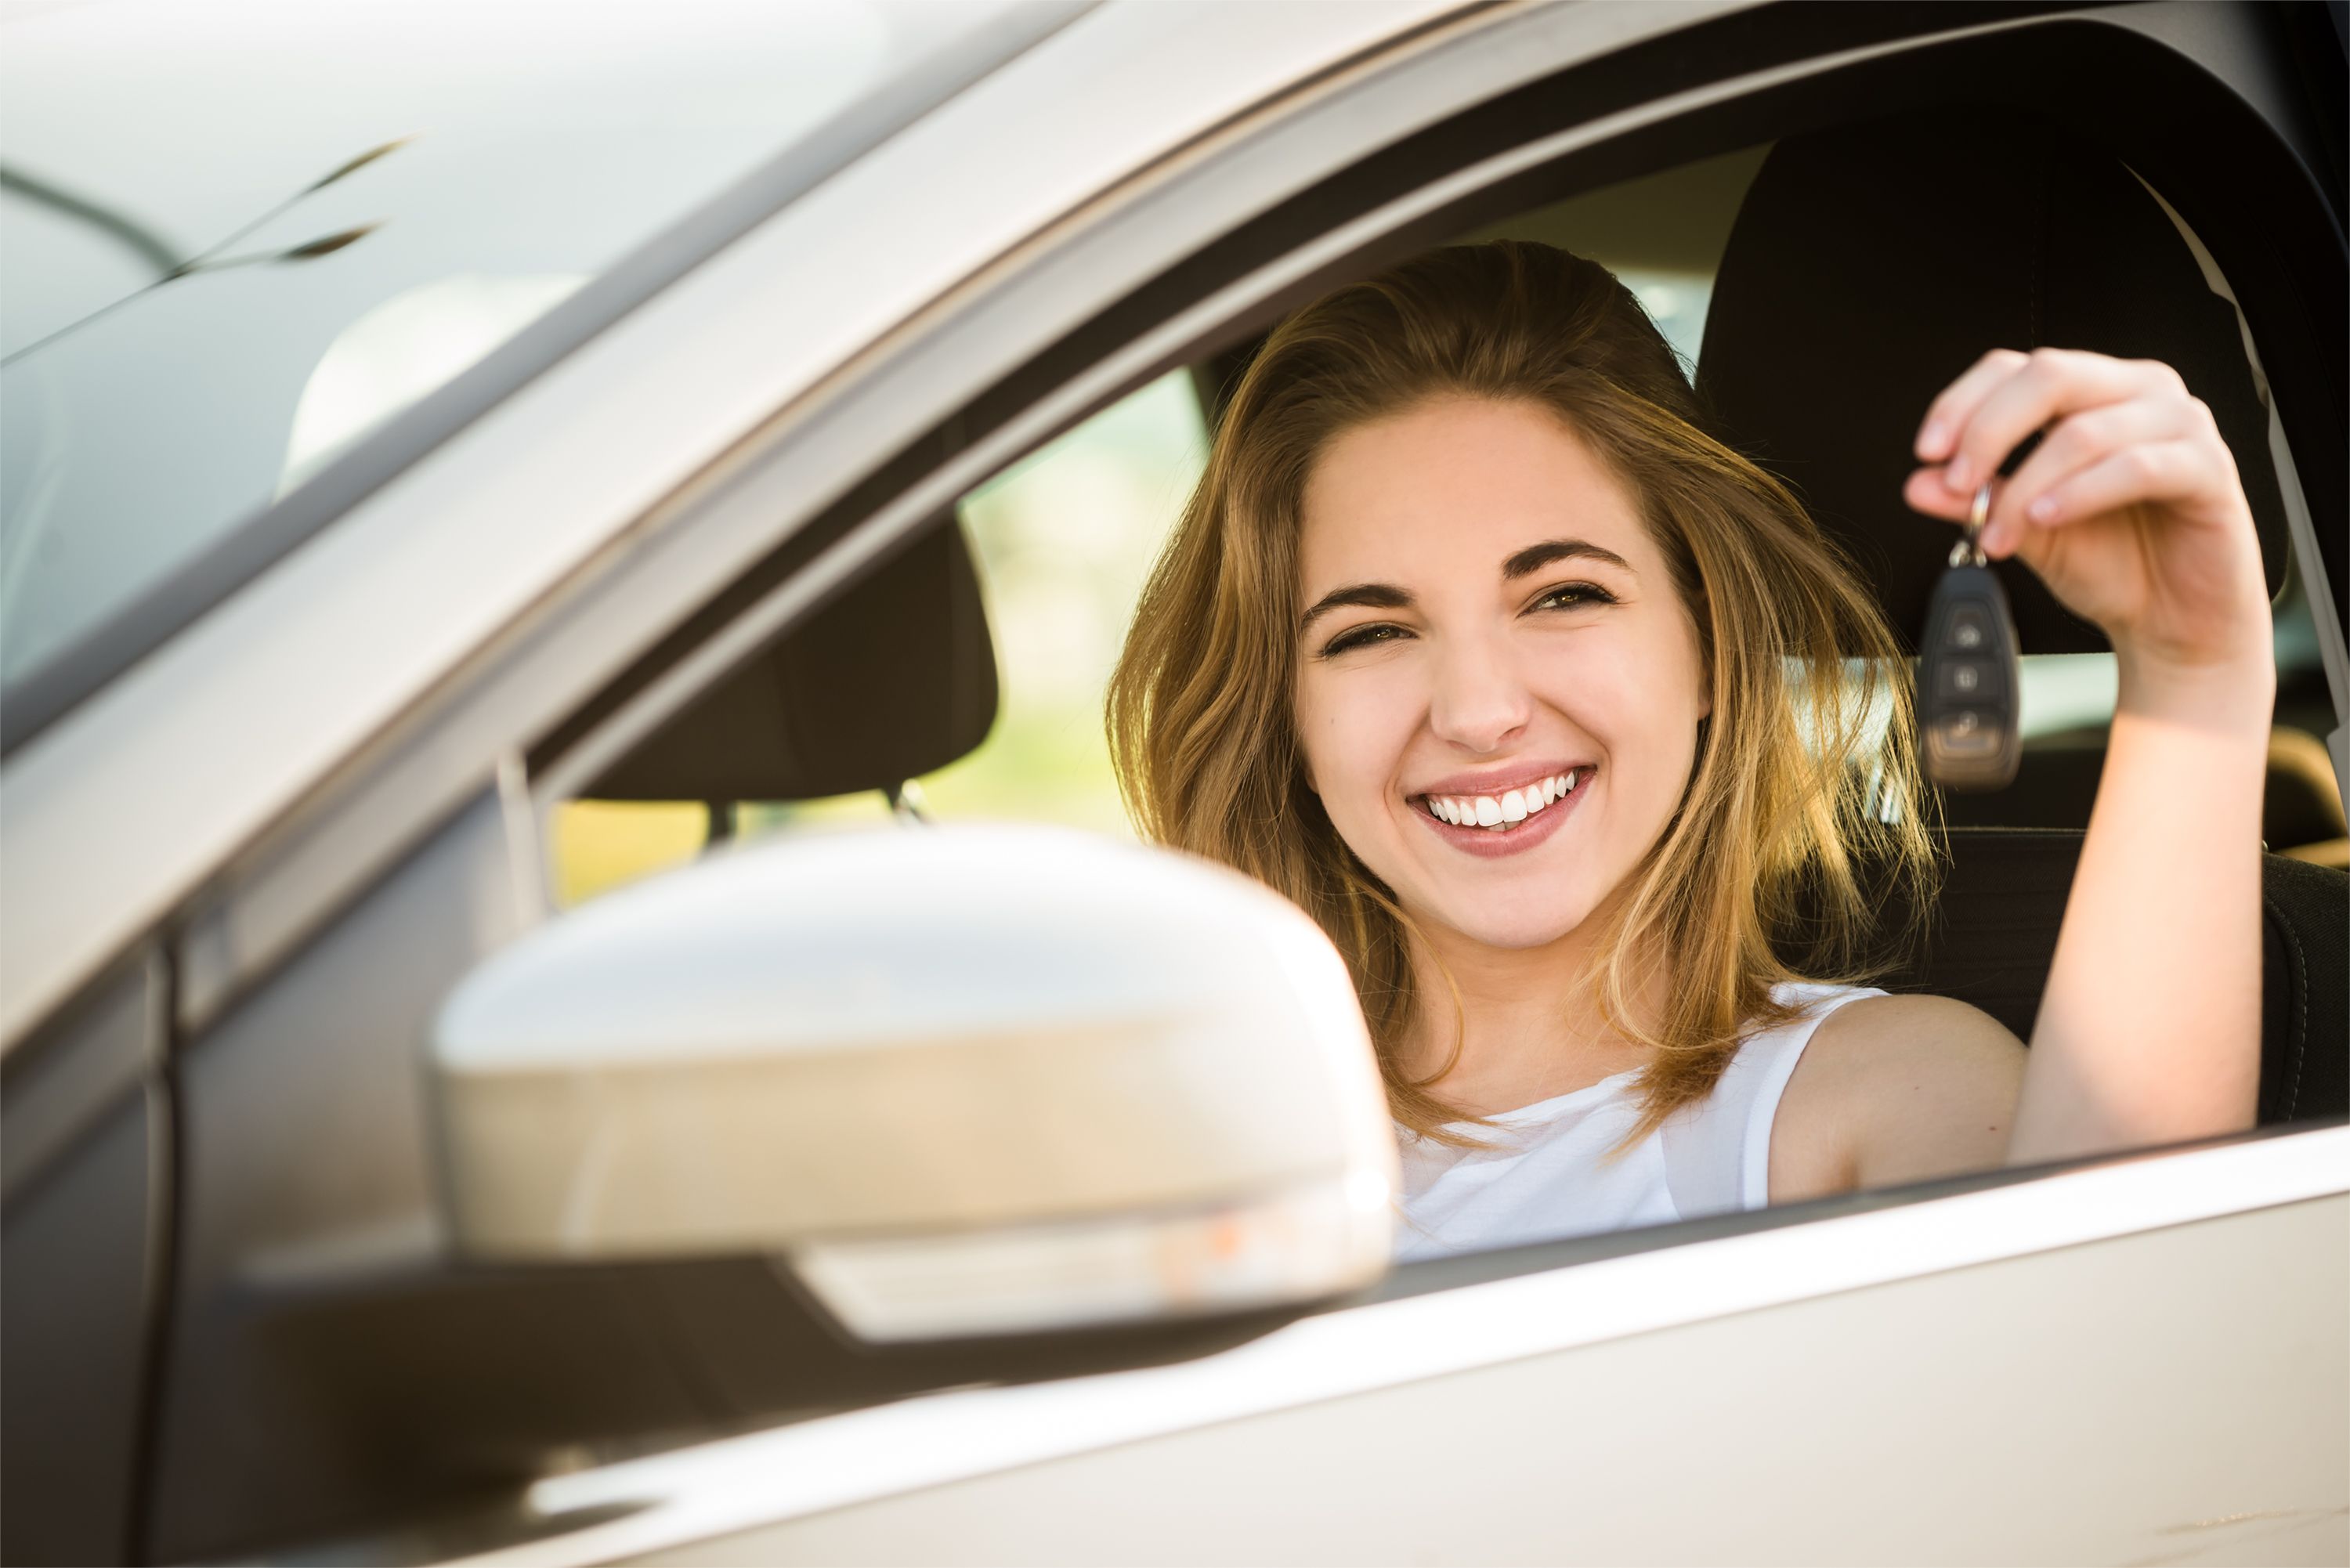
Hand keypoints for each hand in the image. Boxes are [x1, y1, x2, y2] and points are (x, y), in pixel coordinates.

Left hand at [1902, 349, 2272, 703]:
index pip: (2014, 367)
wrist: (2174, 621)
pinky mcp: (2210, 468)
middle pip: (2049, 376)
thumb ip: (1976, 500)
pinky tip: (2046, 519)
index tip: (1926, 453)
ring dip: (2027, 485)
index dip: (1962, 403)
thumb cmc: (2112, 563)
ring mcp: (2180, 424)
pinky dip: (2081, 493)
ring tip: (1996, 533)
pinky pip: (2138, 466)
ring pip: (2084, 430)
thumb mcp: (2025, 529)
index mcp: (2092, 392)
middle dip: (1988, 432)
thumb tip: (1915, 483)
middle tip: (1956, 486)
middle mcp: (2138, 392)